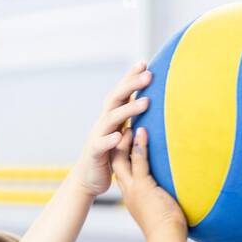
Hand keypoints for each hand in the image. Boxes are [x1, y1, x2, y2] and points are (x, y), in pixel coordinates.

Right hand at [72, 62, 153, 198]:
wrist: (88, 179)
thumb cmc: (110, 155)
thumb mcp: (123, 134)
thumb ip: (132, 119)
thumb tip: (153, 103)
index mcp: (111, 117)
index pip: (121, 92)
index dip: (131, 77)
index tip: (145, 62)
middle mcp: (103, 123)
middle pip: (116, 99)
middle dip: (132, 85)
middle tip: (149, 75)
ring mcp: (97, 136)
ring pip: (111, 119)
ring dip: (128, 109)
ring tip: (145, 102)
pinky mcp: (94, 154)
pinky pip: (101, 145)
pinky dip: (110, 140)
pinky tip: (119, 136)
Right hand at [112, 126, 188, 241]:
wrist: (166, 240)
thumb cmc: (170, 229)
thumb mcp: (164, 206)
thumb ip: (164, 193)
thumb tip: (177, 185)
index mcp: (131, 196)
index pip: (122, 170)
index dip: (122, 153)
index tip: (126, 139)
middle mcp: (128, 191)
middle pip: (116, 162)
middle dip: (117, 144)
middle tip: (124, 126)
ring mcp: (133, 189)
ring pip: (122, 160)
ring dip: (126, 140)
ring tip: (131, 122)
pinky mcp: (142, 188)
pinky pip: (138, 162)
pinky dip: (140, 146)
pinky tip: (143, 131)